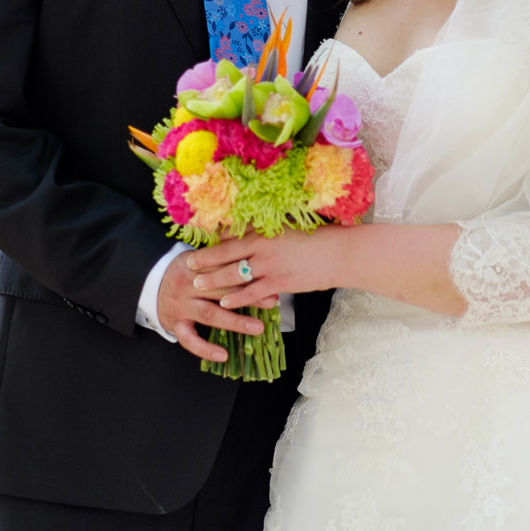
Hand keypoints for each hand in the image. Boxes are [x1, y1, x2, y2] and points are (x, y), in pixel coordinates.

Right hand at [156, 252, 273, 363]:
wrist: (149, 282)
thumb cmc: (184, 271)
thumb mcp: (200, 259)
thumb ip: (222, 259)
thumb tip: (255, 259)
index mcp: (196, 265)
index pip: (224, 269)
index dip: (247, 274)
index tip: (269, 279)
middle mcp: (187, 285)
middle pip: (220, 291)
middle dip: (248, 296)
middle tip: (271, 301)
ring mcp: (180, 305)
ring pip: (209, 314)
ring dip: (234, 321)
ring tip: (257, 328)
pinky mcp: (174, 324)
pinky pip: (189, 340)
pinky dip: (205, 349)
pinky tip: (223, 355)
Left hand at [187, 227, 342, 311]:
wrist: (340, 253)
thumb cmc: (320, 236)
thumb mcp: (291, 227)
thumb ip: (271, 229)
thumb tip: (255, 230)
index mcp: (265, 229)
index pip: (232, 234)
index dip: (213, 240)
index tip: (200, 242)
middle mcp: (262, 246)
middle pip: (225, 253)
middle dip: (205, 260)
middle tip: (188, 265)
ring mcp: (269, 266)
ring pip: (233, 274)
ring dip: (213, 280)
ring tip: (198, 284)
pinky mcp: (279, 283)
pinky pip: (251, 292)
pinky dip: (236, 299)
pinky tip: (224, 303)